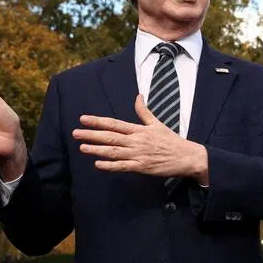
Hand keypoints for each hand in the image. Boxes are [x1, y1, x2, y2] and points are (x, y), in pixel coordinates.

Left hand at [73, 95, 207, 181]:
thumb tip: (138, 96)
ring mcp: (138, 154)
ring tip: (82, 147)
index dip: (98, 121)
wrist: (187, 157)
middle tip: (76, 133)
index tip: (83, 119)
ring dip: (97, 150)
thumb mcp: (157, 123)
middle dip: (92, 135)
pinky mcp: (142, 167)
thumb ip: (144, 111)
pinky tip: (98, 164)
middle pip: (110, 137)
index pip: (114, 124)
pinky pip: (123, 166)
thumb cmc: (172, 141)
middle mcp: (137, 141)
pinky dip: (110, 165)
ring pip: (114, 151)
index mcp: (139, 130)